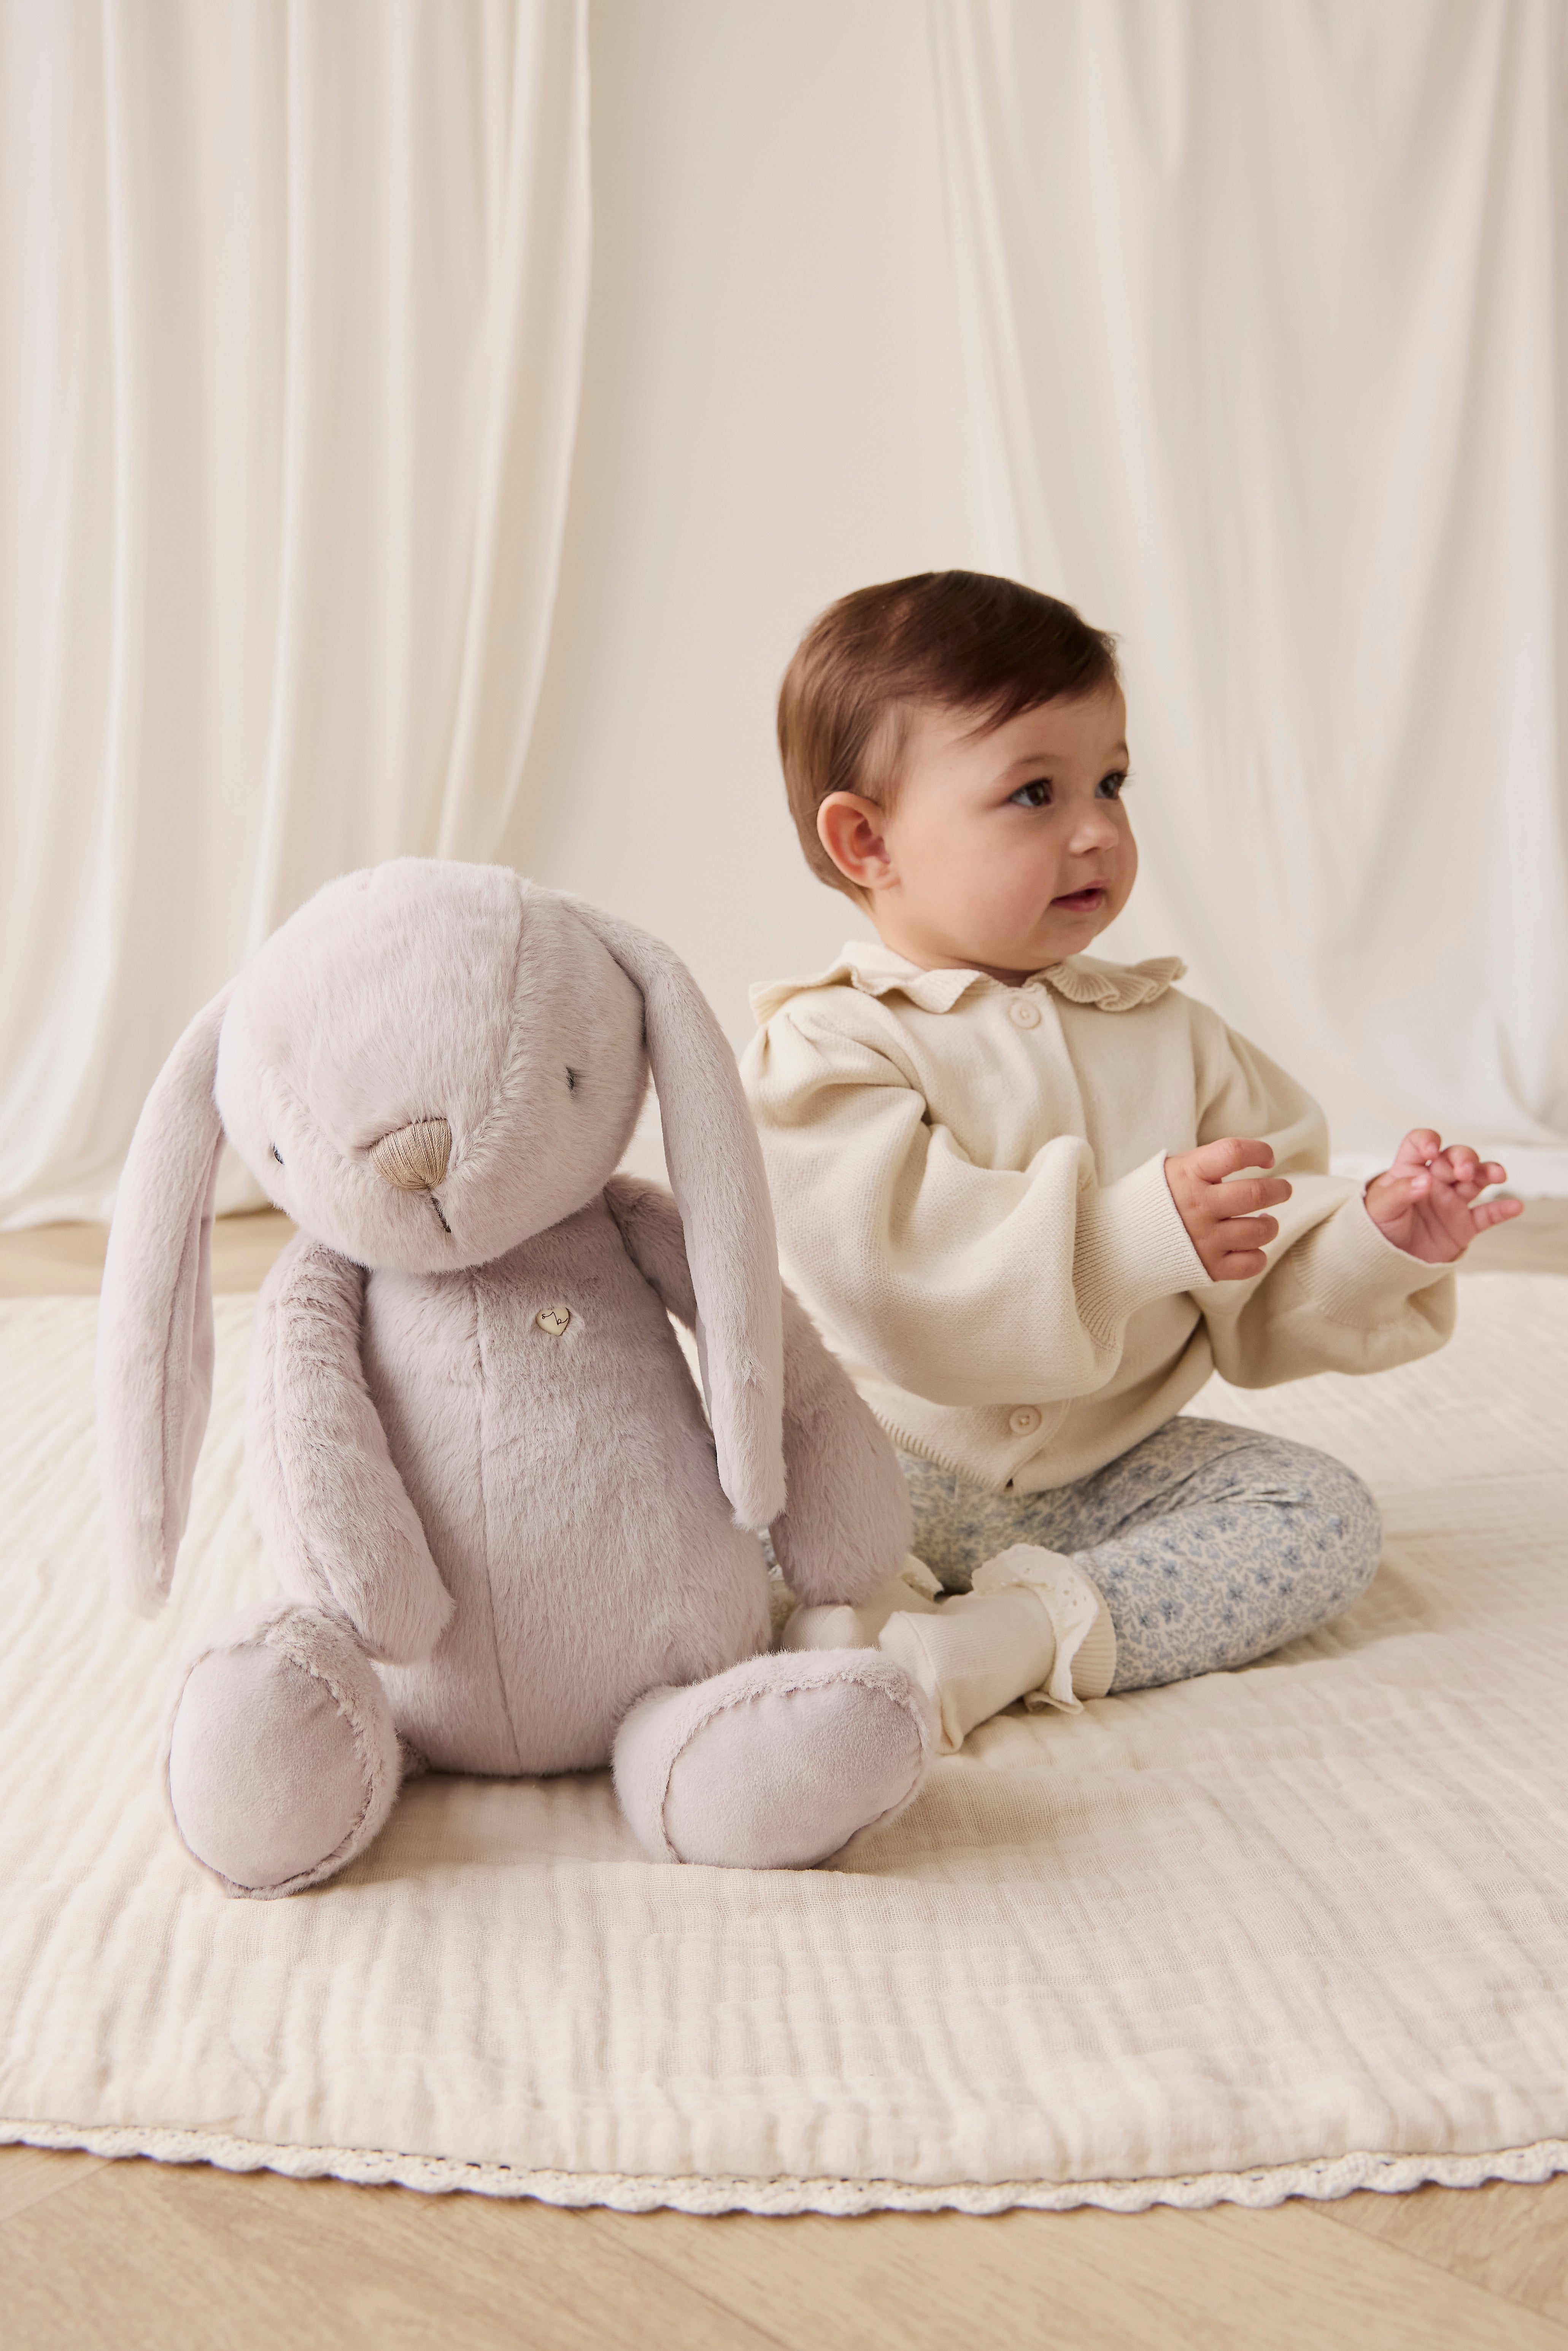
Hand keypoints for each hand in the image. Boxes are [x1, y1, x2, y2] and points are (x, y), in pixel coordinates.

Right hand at [1164, 1138, 1291, 1282]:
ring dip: (1270, 1224)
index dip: (1259, 1151)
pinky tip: (1251, 1246)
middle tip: (1282, 1190)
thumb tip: (1249, 1158)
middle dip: (1279, 1190)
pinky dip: (1258, 1255)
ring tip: (1265, 1220)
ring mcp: (1204, 1239)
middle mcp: (1198, 1206)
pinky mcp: (1208, 1267)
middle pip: (1256, 1194)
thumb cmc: (1152, 1200)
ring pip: (1259, 1230)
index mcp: (1187, 1174)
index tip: (1266, 1157)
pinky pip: (1251, 1264)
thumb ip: (1207, 1165)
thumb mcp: (1171, 1170)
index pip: (1233, 1153)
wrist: (1115, 1242)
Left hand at [1364, 1131, 1522, 1262]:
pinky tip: (1515, 1207)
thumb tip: (1425, 1181)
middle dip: (1464, 1159)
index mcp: (1409, 1171)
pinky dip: (1502, 1210)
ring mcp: (1451, 1202)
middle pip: (1455, 1158)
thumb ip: (1400, 1192)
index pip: (1420, 1143)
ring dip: (1488, 1173)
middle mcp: (1434, 1181)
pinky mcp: (1464, 1225)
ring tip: (1498, 1176)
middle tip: (1463, 1173)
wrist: (1383, 1263)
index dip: (1428, 1141)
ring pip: (1476, 1179)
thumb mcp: (1380, 1208)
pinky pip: (1487, 1214)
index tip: (1431, 1151)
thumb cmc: (1376, 1228)